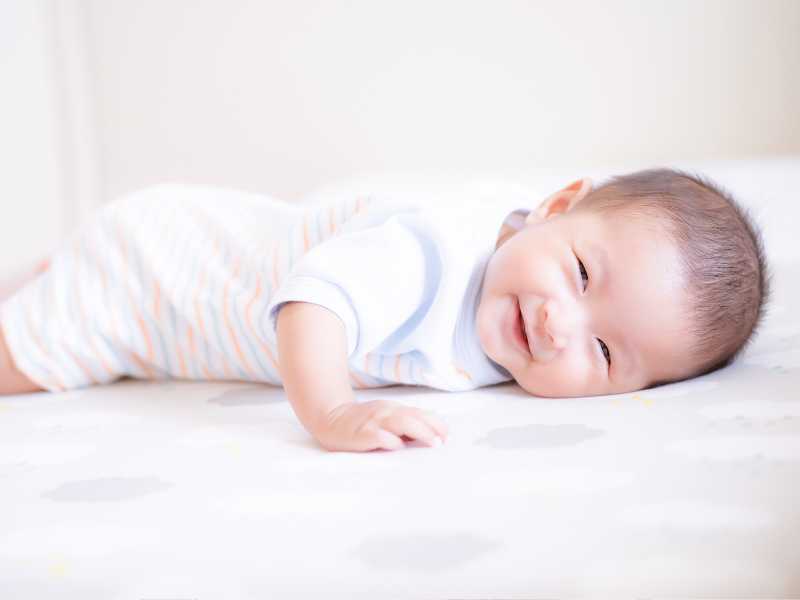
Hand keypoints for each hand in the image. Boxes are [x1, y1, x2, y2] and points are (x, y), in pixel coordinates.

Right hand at [314, 399, 448, 452]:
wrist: (330, 417)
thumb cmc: (363, 421)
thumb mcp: (386, 418)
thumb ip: (406, 424)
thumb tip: (432, 436)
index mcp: (394, 410)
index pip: (421, 414)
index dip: (436, 424)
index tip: (447, 436)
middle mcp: (386, 413)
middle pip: (414, 417)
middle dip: (431, 429)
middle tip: (442, 443)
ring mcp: (374, 422)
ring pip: (401, 422)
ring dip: (420, 432)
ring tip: (432, 443)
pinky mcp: (361, 434)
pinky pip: (379, 435)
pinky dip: (390, 440)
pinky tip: (397, 446)